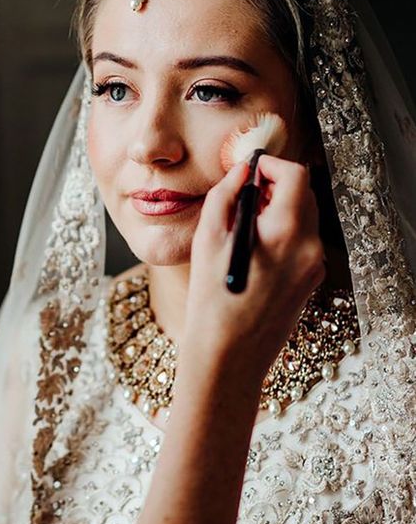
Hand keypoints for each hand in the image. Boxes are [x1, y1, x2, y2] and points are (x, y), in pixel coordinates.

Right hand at [185, 155, 324, 385]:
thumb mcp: (208, 240)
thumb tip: (241, 172)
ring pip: (303, 218)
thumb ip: (226, 195)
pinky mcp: (310, 282)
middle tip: (244, 194)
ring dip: (278, 210)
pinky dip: (281, 234)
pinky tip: (253, 253)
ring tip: (243, 226)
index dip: (271, 165)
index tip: (249, 170)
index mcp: (287, 232)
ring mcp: (314, 267)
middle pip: (304, 194)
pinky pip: (301, 243)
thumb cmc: (213, 302)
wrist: (229, 358)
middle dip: (275, 185)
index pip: (295, 175)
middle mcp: (309, 247)